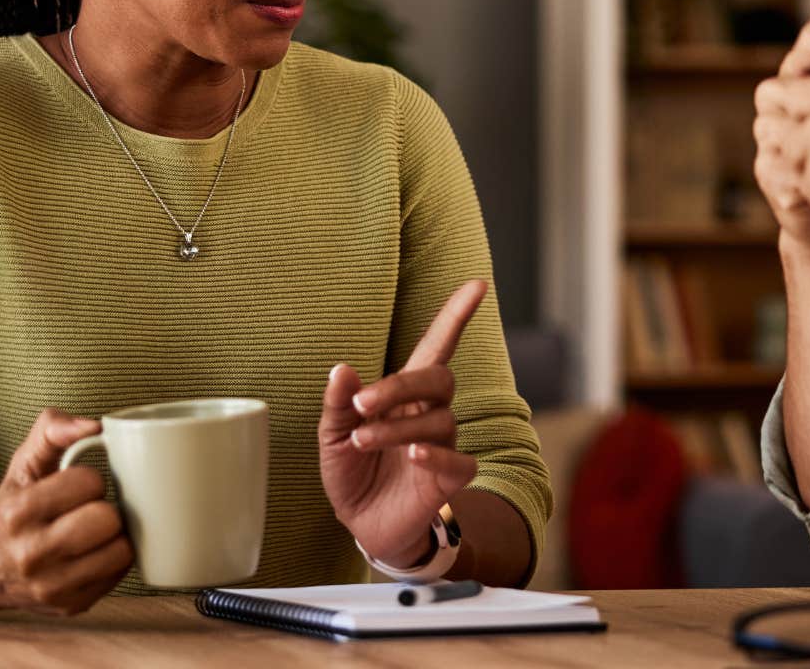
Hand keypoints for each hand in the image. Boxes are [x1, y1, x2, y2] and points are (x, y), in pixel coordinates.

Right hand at [0, 408, 132, 614]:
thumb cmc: (16, 506)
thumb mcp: (24, 463)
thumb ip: (53, 429)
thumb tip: (94, 425)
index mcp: (17, 513)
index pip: (88, 482)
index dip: (91, 479)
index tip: (79, 485)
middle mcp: (30, 555)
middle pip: (106, 520)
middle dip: (105, 508)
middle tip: (91, 509)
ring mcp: (51, 587)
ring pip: (120, 551)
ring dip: (115, 536)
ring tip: (96, 530)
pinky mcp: (71, 605)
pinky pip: (120, 574)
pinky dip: (114, 559)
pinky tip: (95, 551)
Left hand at [320, 280, 485, 567]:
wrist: (363, 524)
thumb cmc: (353, 471)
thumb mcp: (332, 436)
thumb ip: (337, 404)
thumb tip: (341, 369)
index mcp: (404, 394)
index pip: (436, 347)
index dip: (456, 316)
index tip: (477, 285)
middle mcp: (429, 413)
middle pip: (439, 379)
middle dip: (400, 384)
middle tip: (361, 404)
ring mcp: (443, 444)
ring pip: (438, 420)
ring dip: (397, 427)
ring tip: (362, 440)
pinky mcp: (450, 478)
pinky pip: (458, 460)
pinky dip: (437, 454)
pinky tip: (414, 455)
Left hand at [756, 20, 809, 243]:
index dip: (804, 52)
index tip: (809, 69)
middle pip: (777, 85)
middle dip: (780, 99)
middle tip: (795, 114)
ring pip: (767, 125)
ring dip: (775, 134)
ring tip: (790, 146)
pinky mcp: (808, 173)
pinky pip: (776, 166)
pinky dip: (782, 172)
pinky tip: (796, 180)